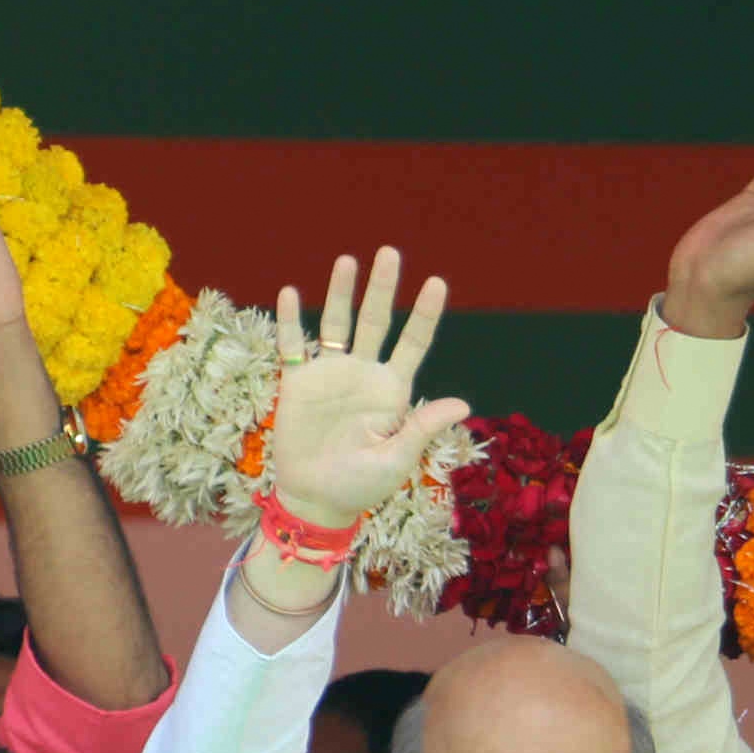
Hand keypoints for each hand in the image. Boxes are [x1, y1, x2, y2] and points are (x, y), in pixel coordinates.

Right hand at [262, 249, 471, 532]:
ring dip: (342, 293)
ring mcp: (330, 374)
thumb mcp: (397, 460)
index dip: (425, 314)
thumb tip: (462, 404)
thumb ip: (422, 427)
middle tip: (389, 253)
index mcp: (392, 390)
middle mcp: (363, 374)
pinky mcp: (298, 383)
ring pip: (337, 323)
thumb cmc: (361, 486)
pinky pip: (293, 345)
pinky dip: (291, 320)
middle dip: (383, 288)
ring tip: (347, 261)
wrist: (316, 499)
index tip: (437, 283)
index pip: (413, 343)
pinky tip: (290, 294)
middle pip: (376, 321)